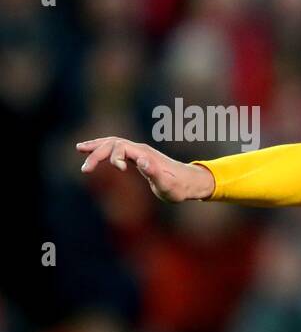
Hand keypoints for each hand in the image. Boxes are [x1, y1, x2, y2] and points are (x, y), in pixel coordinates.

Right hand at [76, 136, 214, 201]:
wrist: (190, 183)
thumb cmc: (180, 187)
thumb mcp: (168, 185)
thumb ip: (155, 173)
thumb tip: (141, 161)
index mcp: (145, 154)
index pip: (120, 147)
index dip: (112, 156)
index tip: (118, 169)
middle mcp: (140, 149)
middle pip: (112, 143)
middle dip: (96, 153)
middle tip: (85, 169)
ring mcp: (139, 152)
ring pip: (113, 143)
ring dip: (96, 147)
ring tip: (79, 148)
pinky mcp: (138, 157)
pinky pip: (117, 148)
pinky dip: (104, 149)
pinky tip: (94, 152)